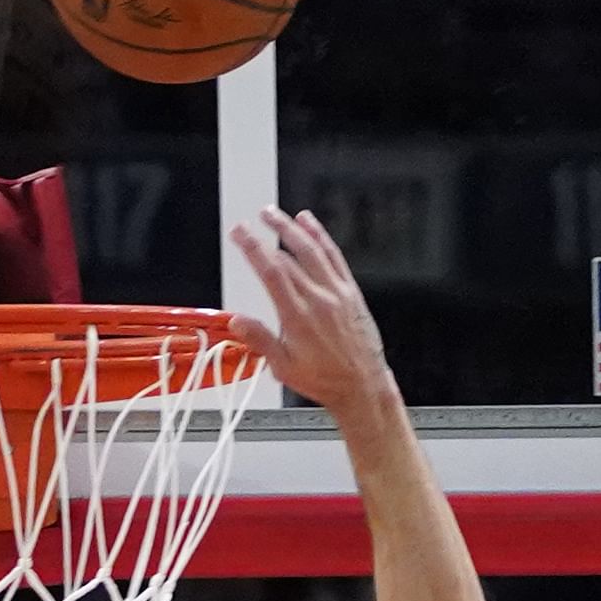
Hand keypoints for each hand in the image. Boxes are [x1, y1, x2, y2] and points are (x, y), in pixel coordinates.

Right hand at [229, 207, 395, 420]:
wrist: (363, 386)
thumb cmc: (326, 380)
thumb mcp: (284, 367)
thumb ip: (260, 340)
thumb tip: (237, 321)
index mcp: (298, 317)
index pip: (271, 273)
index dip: (253, 249)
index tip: (240, 234)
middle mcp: (318, 300)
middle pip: (288, 258)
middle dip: (265, 236)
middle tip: (250, 223)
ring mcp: (337, 293)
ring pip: (312, 250)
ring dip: (291, 228)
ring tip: (274, 214)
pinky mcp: (350, 292)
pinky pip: (334, 257)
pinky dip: (320, 236)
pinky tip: (309, 223)